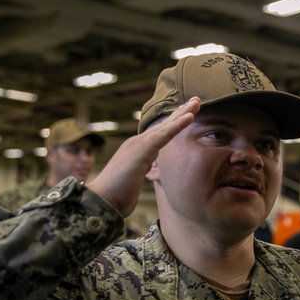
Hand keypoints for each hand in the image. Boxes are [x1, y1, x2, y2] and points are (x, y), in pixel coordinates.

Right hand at [86, 98, 200, 216]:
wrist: (102, 200)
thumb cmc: (118, 195)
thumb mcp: (136, 181)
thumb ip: (145, 173)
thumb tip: (154, 175)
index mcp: (138, 150)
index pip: (160, 134)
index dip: (175, 123)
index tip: (189, 113)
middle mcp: (138, 143)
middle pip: (163, 125)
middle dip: (180, 112)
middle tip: (196, 100)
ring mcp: (139, 145)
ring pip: (165, 126)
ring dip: (182, 113)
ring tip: (196, 102)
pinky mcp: (141, 150)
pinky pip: (163, 135)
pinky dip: (177, 125)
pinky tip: (190, 117)